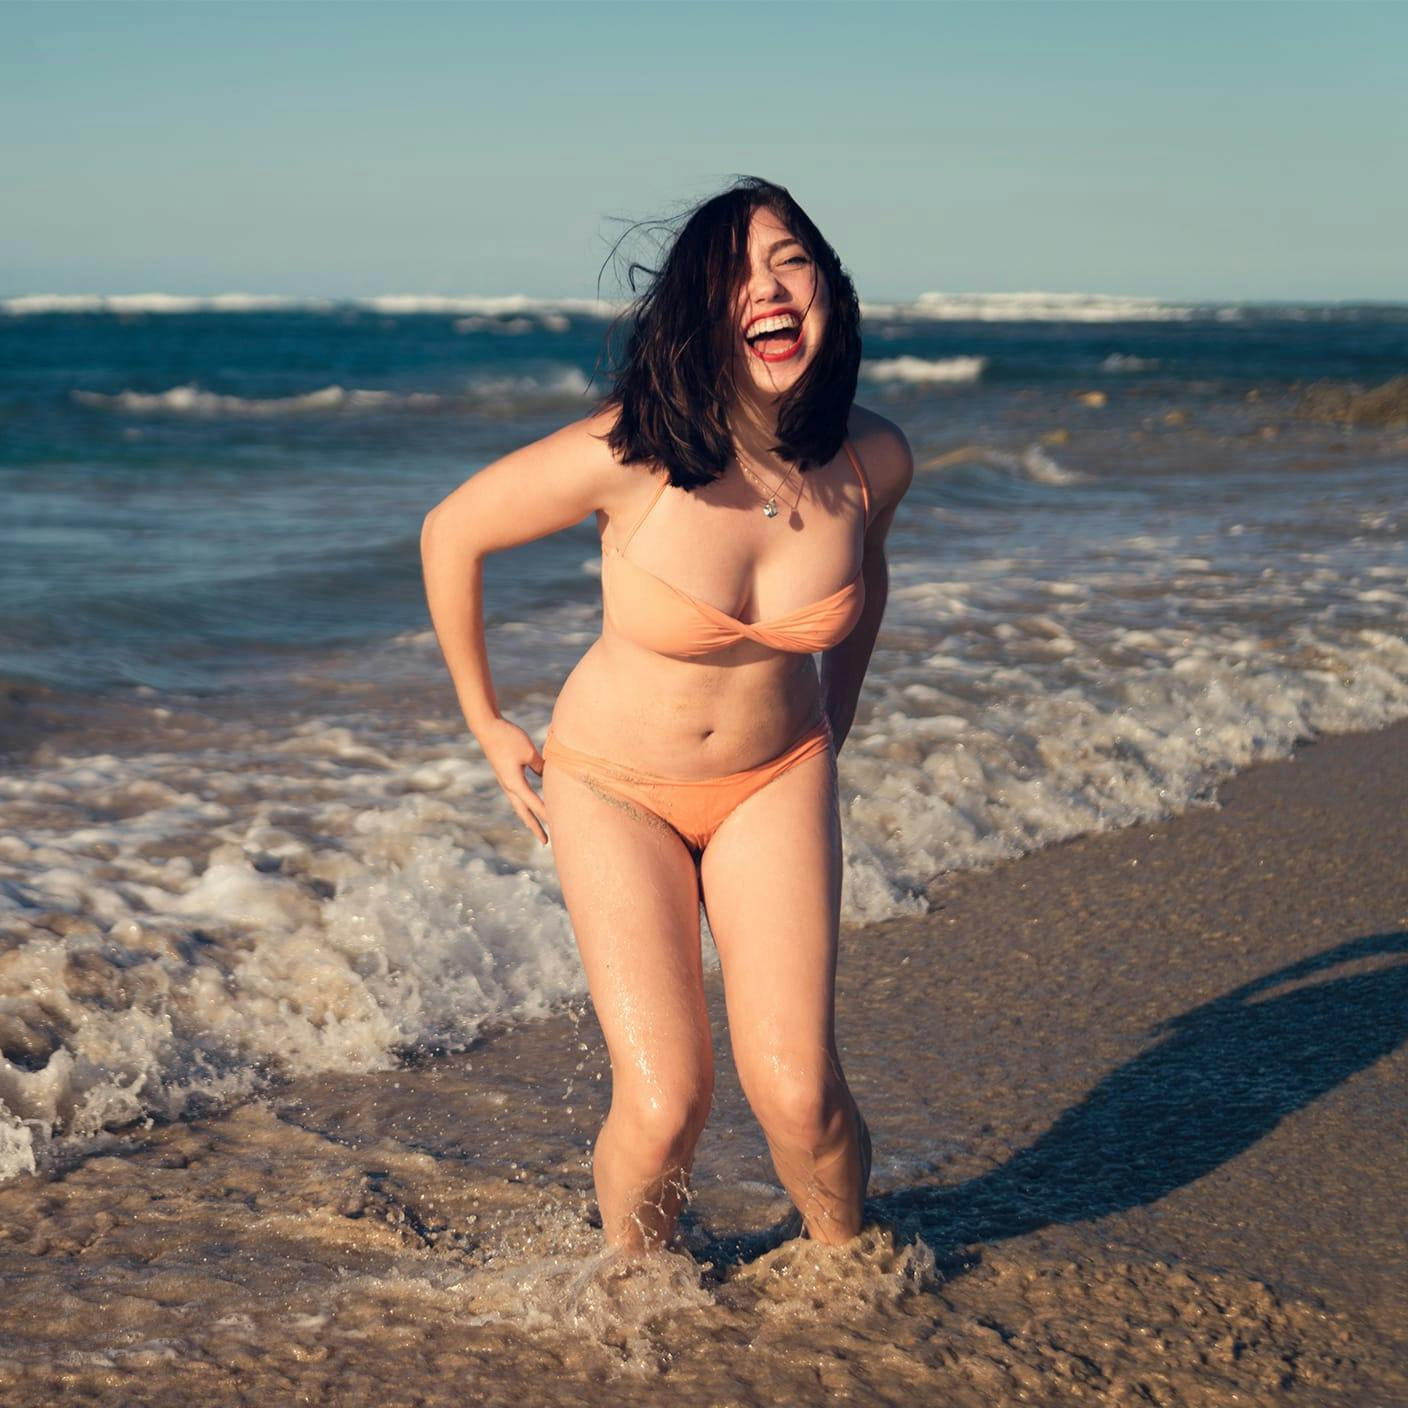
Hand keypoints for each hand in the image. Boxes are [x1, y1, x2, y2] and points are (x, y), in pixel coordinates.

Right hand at [477, 717, 549, 844]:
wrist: (487, 727)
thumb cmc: (508, 738)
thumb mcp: (529, 752)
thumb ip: (541, 766)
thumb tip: (548, 775)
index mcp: (515, 783)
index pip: (535, 804)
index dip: (547, 816)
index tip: (558, 829)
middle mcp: (509, 786)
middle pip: (524, 812)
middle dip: (535, 827)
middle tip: (545, 842)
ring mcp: (506, 782)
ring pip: (519, 805)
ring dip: (529, 817)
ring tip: (538, 828)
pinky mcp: (505, 775)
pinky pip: (518, 794)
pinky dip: (526, 803)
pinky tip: (532, 804)